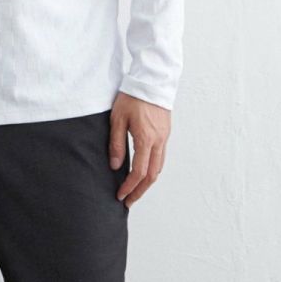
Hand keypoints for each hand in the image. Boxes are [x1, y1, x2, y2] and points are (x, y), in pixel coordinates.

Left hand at [109, 92, 170, 207]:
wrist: (152, 80)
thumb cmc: (132, 97)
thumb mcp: (117, 120)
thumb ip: (116, 144)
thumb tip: (115, 166)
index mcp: (146, 139)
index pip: (139, 172)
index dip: (129, 187)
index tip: (121, 196)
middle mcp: (158, 141)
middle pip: (152, 175)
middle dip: (140, 191)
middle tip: (129, 201)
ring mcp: (164, 137)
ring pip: (159, 167)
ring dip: (148, 182)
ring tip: (136, 190)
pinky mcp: (165, 133)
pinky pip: (161, 157)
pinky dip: (153, 170)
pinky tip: (144, 172)